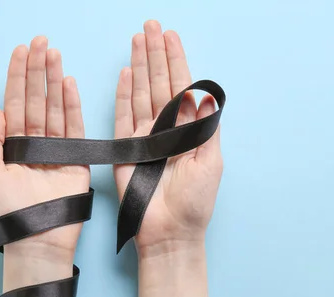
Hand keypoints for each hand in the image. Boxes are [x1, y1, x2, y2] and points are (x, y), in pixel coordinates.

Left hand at [0, 37, 89, 257]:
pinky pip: (74, 127)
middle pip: (36, 100)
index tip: (20, 51)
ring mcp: (56, 150)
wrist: (38, 239)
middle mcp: (35, 143)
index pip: (15, 104)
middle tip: (40, 42)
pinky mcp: (76, 159)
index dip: (17, 77)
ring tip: (53, 53)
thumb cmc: (10, 210)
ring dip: (54, 80)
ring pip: (54, 108)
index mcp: (13, 145)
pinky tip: (68, 82)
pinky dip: (72, 105)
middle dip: (36, 70)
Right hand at [114, 21, 222, 258]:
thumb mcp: (211, 163)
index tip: (171, 35)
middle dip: (155, 54)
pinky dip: (122, 96)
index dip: (176, 61)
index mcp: (188, 130)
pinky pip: (121, 118)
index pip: (182, 87)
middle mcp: (166, 128)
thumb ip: (207, 128)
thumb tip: (206, 94)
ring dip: (139, 67)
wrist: (170, 232)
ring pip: (140, 94)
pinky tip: (123, 75)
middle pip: (159, 83)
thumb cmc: (195, 203)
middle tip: (150, 26)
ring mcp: (144, 137)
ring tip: (137, 40)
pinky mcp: (124, 150)